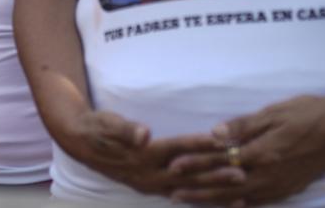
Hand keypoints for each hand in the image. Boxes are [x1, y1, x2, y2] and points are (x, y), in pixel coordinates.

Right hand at [54, 109, 226, 195]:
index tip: (222, 141)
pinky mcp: (156, 187)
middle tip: (243, 171)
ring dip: (216, 189)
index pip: (176, 149)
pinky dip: (206, 198)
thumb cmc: (98, 128)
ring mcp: (153, 184)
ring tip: (243, 189)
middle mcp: (150, 174)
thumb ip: (126, 130)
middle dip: (216, 172)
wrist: (81, 144)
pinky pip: (185, 195)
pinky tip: (227, 201)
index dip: (199, 145)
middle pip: (188, 173)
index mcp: (141, 155)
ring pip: (190, 188)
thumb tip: (143, 134)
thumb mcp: (107, 124)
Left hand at [167, 94, 324, 204]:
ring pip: (239, 197)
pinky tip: (227, 206)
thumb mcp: (272, 113)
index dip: (195, 164)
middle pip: (225, 185)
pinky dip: (239, 205)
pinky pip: (259, 202)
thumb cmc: (305, 113)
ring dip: (213, 200)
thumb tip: (213, 134)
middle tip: (171, 192)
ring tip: (190, 200)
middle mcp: (268, 174)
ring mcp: (279, 185)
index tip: (173, 166)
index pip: (219, 161)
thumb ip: (242, 125)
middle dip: (197, 189)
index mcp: (261, 153)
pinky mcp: (289, 189)